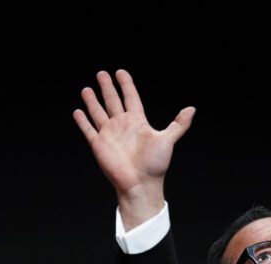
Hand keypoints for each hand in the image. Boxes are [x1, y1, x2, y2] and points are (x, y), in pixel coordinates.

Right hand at [73, 68, 194, 204]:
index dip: (126, 85)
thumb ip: (179, 124)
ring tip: (87, 89)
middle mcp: (122, 126)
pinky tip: (78, 112)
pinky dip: (82, 121)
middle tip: (102, 74)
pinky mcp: (99, 145)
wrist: (141, 184)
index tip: (120, 72)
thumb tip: (192, 109)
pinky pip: (88, 130)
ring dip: (92, 101)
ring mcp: (110, 135)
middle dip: (107, 87)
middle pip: (113, 101)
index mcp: (137, 122)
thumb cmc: (155, 165)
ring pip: (98, 113)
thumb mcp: (168, 140)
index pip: (131, 98)